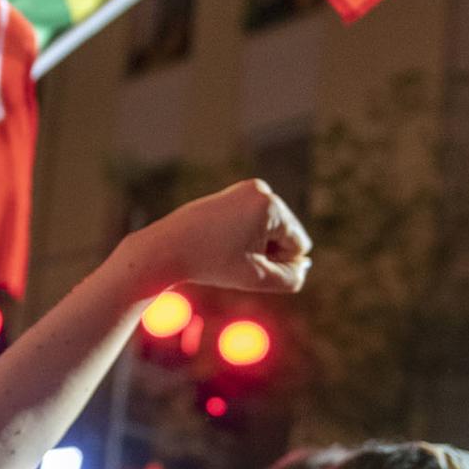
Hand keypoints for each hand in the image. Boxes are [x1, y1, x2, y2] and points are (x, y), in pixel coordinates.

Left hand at [127, 179, 312, 292]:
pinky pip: (252, 223)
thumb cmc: (210, 264)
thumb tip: (304, 263)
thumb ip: (290, 278)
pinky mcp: (231, 195)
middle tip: (230, 256)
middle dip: (265, 252)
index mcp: (270, 205)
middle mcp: (260, 189)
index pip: (299, 245)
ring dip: (253, 246)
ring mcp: (244, 189)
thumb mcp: (256, 278)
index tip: (243, 262)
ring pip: (269, 231)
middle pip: (285, 235)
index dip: (277, 263)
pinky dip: (241, 238)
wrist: (164, 249)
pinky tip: (219, 241)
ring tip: (223, 248)